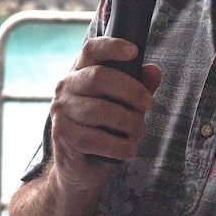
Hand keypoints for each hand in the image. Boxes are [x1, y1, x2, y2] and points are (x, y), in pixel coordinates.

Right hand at [47, 36, 162, 193]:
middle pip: (99, 77)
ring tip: (138, 132)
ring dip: (128, 123)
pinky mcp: (61, 134)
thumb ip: (138, 88)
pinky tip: (128, 149)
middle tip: (148, 105)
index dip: (111, 46)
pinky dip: (119, 146)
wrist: (79, 170)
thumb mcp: (124, 108)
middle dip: (131, 91)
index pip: (91, 50)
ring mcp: (60, 111)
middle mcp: (65, 87)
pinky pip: (95, 138)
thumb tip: (154, 70)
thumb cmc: (103, 132)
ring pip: (100, 110)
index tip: (134, 51)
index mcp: (80, 73)